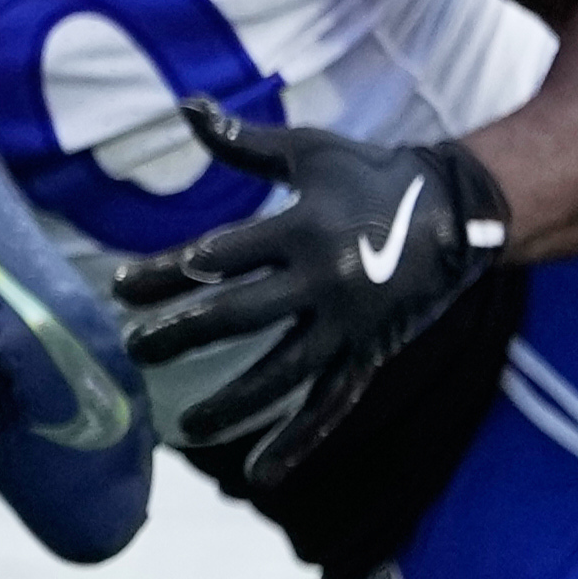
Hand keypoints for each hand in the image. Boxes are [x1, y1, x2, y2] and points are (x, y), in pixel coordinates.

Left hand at [107, 104, 511, 493]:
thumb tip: (185, 106)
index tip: (119, 287)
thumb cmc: (367, 175)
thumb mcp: (308, 152)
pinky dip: (297, 442)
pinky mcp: (368, 354)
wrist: (458, 212)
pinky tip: (261, 473)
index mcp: (302, 228)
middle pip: (238, 317)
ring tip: (183, 426)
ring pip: (281, 374)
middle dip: (180, 335)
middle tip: (133, 349)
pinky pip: (330, 406)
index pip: (217, 257)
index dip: (164, 273)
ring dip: (231, 404)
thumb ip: (242, 143)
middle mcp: (323, 281)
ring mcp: (347, 325)